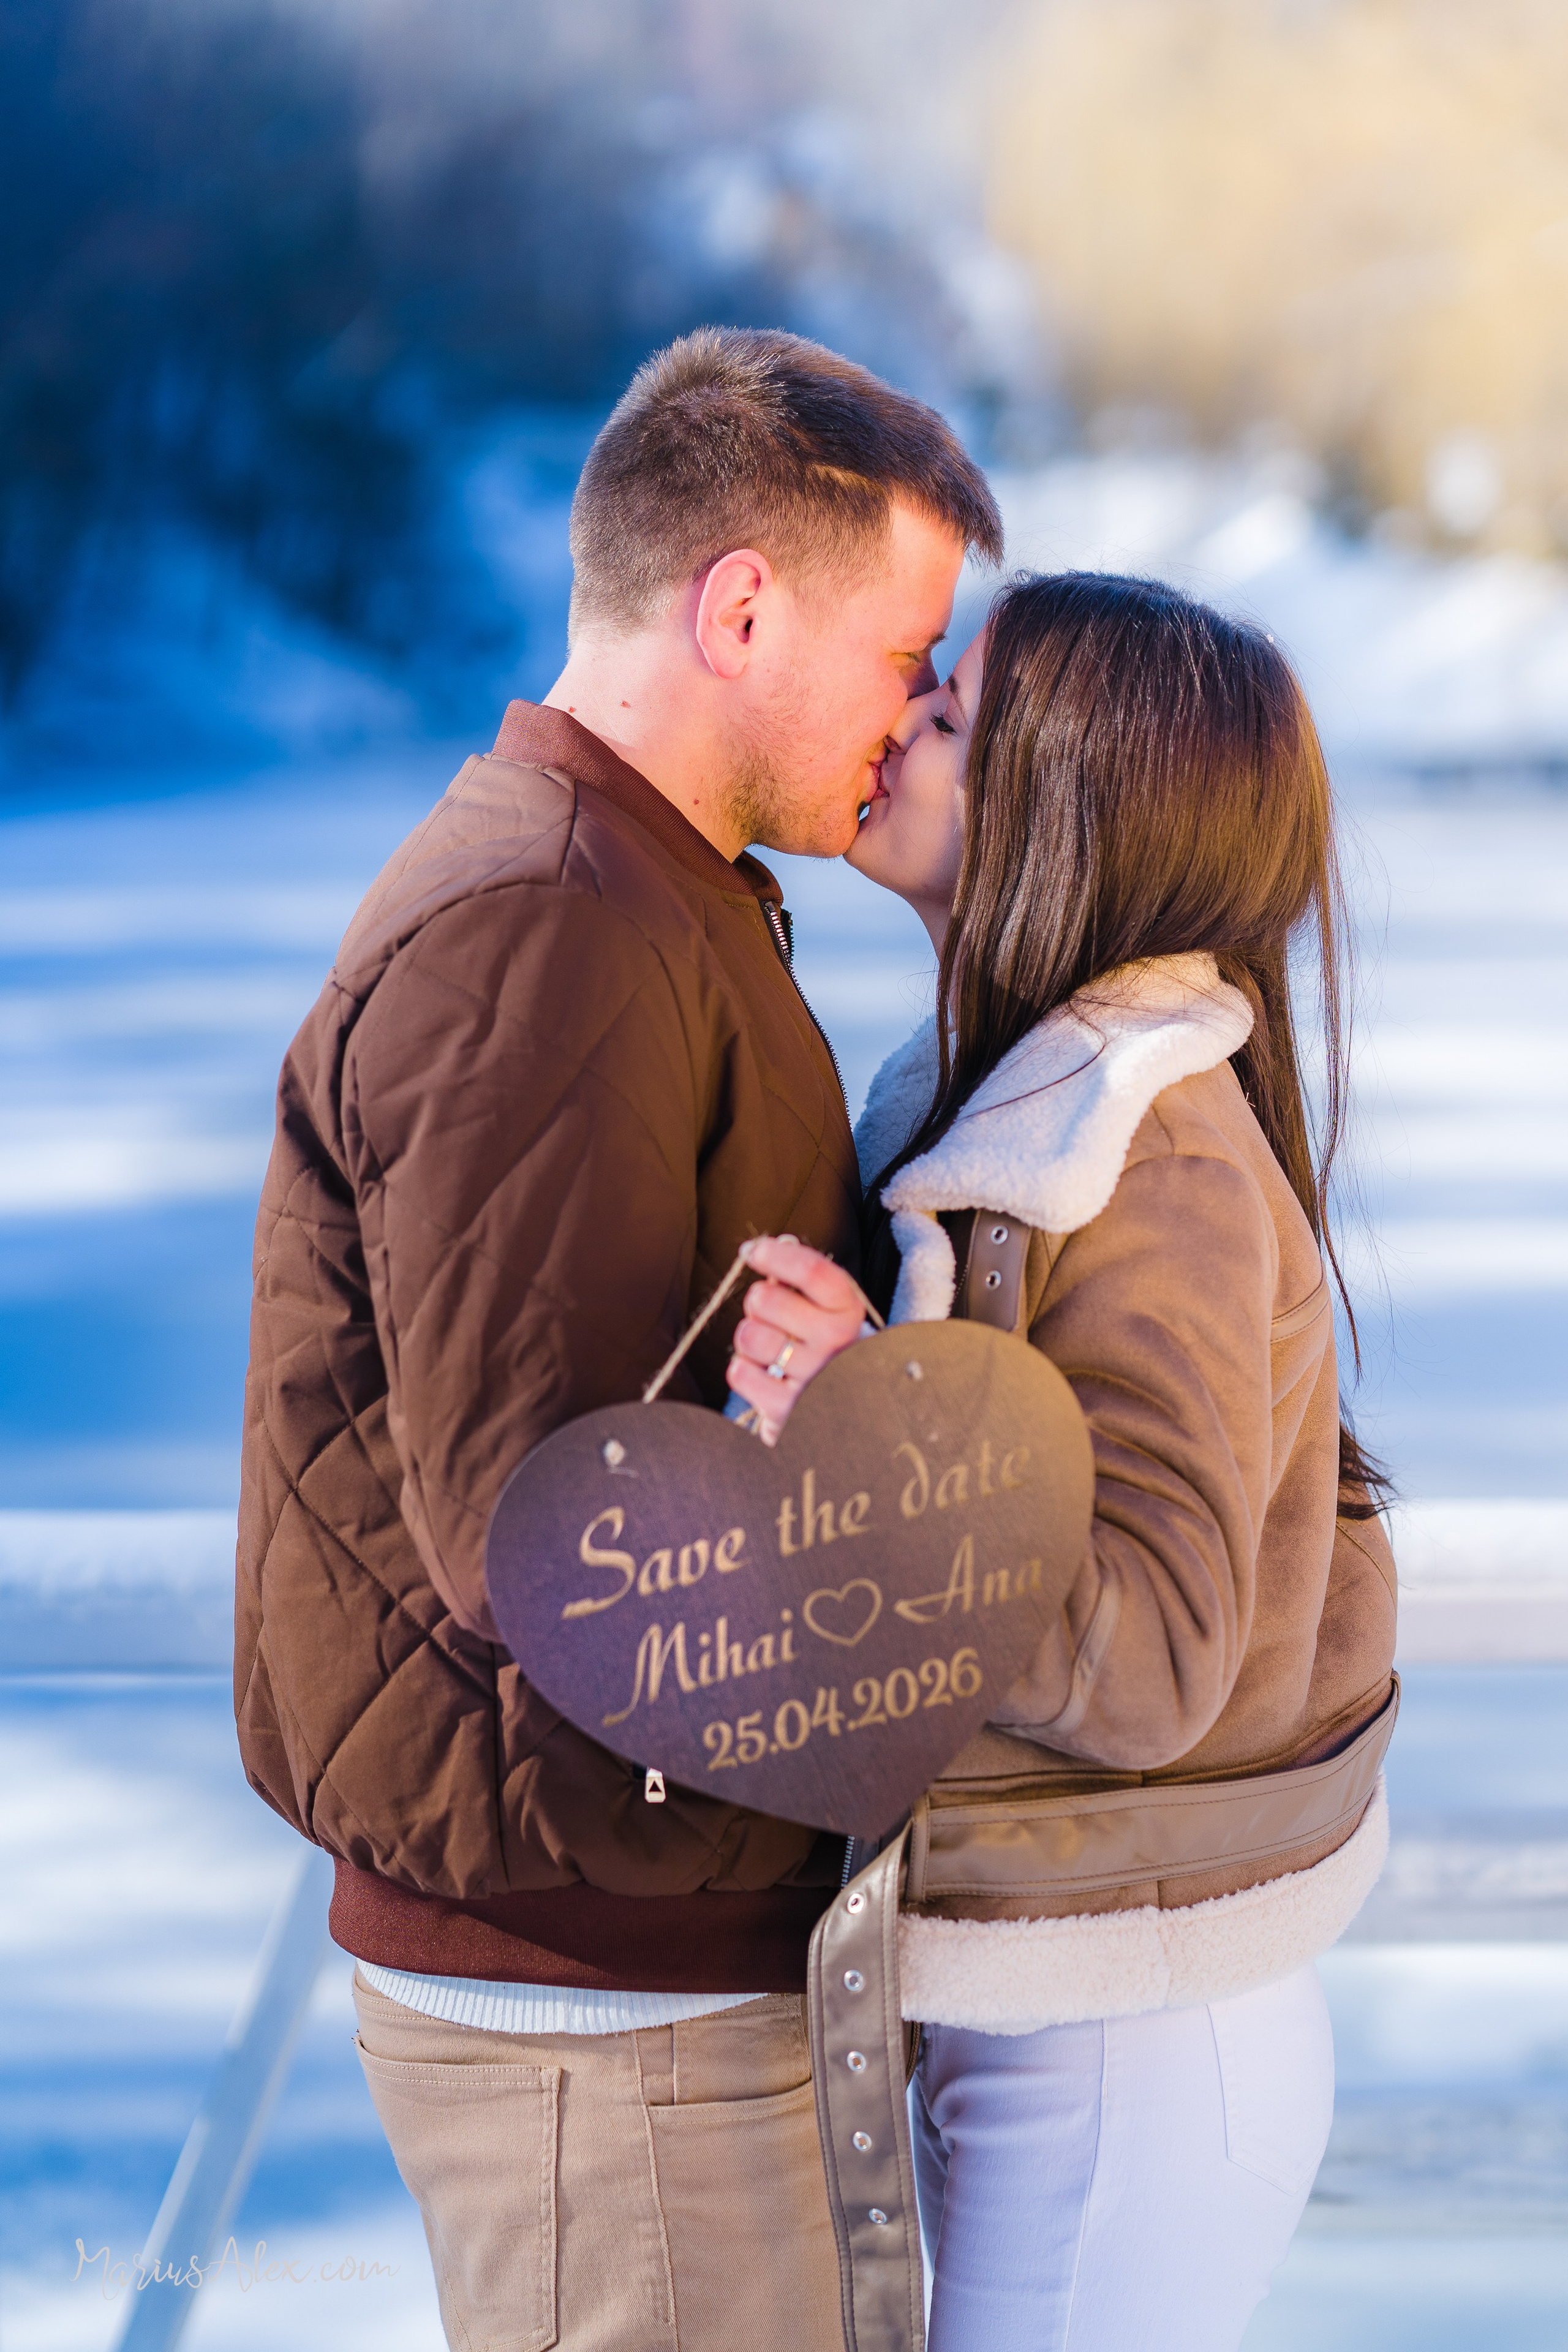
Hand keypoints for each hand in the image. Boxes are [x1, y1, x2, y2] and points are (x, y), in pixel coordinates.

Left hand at [726, 1236, 867, 1443]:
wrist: (843, 1403)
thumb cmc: (822, 1342)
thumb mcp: (824, 1305)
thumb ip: (797, 1277)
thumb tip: (758, 1251)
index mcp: (847, 1309)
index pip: (810, 1270)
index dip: (772, 1254)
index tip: (752, 1252)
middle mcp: (836, 1342)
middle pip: (764, 1299)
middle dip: (756, 1302)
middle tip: (770, 1316)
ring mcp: (813, 1377)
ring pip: (748, 1336)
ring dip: (749, 1339)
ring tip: (770, 1348)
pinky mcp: (787, 1409)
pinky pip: (739, 1372)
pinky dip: (743, 1370)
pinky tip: (764, 1373)